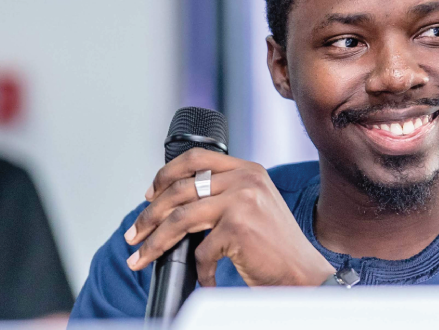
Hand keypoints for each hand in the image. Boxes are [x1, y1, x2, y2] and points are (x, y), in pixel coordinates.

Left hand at [124, 148, 334, 286]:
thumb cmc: (276, 247)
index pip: (196, 158)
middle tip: (133, 234)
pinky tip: (204, 280)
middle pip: (180, 189)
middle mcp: (246, 179)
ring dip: (155, 241)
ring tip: (141, 257)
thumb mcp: (254, 207)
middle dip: (149, 214)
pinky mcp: (238, 227)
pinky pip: (200, 250)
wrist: (305, 274)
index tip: (149, 195)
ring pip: (180, 218)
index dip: (166, 174)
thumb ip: (224, 195)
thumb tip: (174, 203)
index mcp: (248, 169)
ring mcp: (243, 201)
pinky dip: (198, 270)